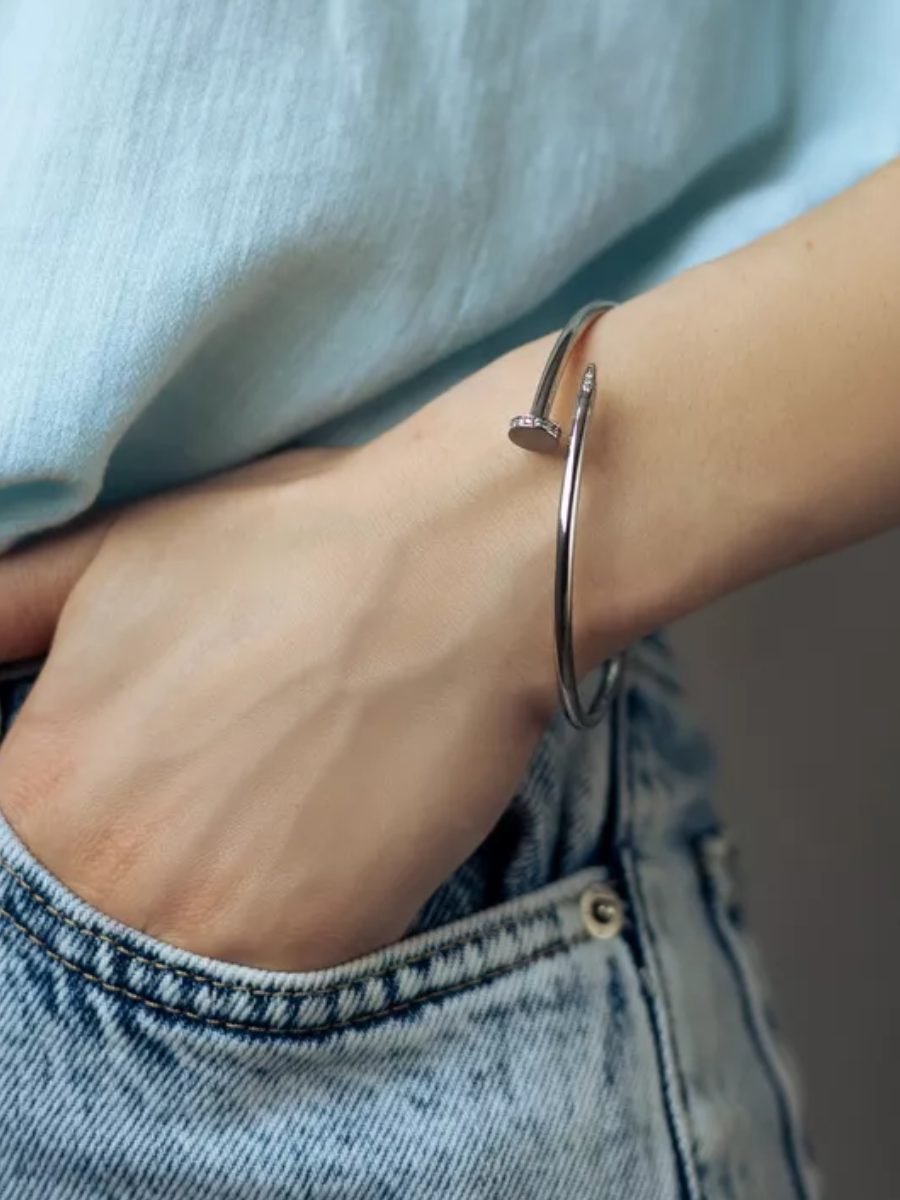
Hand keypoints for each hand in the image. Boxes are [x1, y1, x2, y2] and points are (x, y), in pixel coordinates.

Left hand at [0, 346, 575, 971]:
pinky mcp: (312, 964)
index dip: (69, 839)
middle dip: (134, 882)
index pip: (11, 882)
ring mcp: (208, 942)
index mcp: (36, 790)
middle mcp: (99, 888)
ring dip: (203, 921)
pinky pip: (270, 996)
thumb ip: (0, 613)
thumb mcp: (102, 558)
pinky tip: (320, 852)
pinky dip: (284, 940)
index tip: (128, 807)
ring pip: (172, 986)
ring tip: (261, 833)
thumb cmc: (282, 550)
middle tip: (206, 818)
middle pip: (81, 945)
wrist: (448, 571)